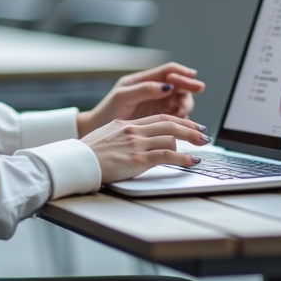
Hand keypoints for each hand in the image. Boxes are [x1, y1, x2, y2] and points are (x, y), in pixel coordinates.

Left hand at [76, 62, 205, 137]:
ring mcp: (157, 106)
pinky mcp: (159, 120)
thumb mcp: (122, 97)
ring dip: (185, 104)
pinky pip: (176, 117)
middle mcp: (154, 92)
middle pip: (179, 85)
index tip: (192, 76)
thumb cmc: (107, 112)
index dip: (182, 72)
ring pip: (180, 101)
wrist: (98, 131)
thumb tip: (167, 85)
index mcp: (144, 81)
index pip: (168, 71)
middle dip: (189, 87)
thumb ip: (144, 89)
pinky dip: (181, 118)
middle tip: (198, 90)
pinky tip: (180, 121)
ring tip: (182, 112)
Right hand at [80, 114, 209, 182]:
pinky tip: (192, 161)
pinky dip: (183, 158)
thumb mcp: (106, 139)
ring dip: (190, 143)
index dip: (177, 121)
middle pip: (169, 123)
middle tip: (204, 134)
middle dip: (190, 128)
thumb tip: (135, 144)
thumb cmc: (86, 156)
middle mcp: (133, 130)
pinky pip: (166, 156)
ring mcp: (136, 144)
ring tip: (201, 149)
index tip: (190, 125)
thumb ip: (122, 138)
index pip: (158, 118)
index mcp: (126, 125)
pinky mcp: (137, 159)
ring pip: (171, 137)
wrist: (76, 163)